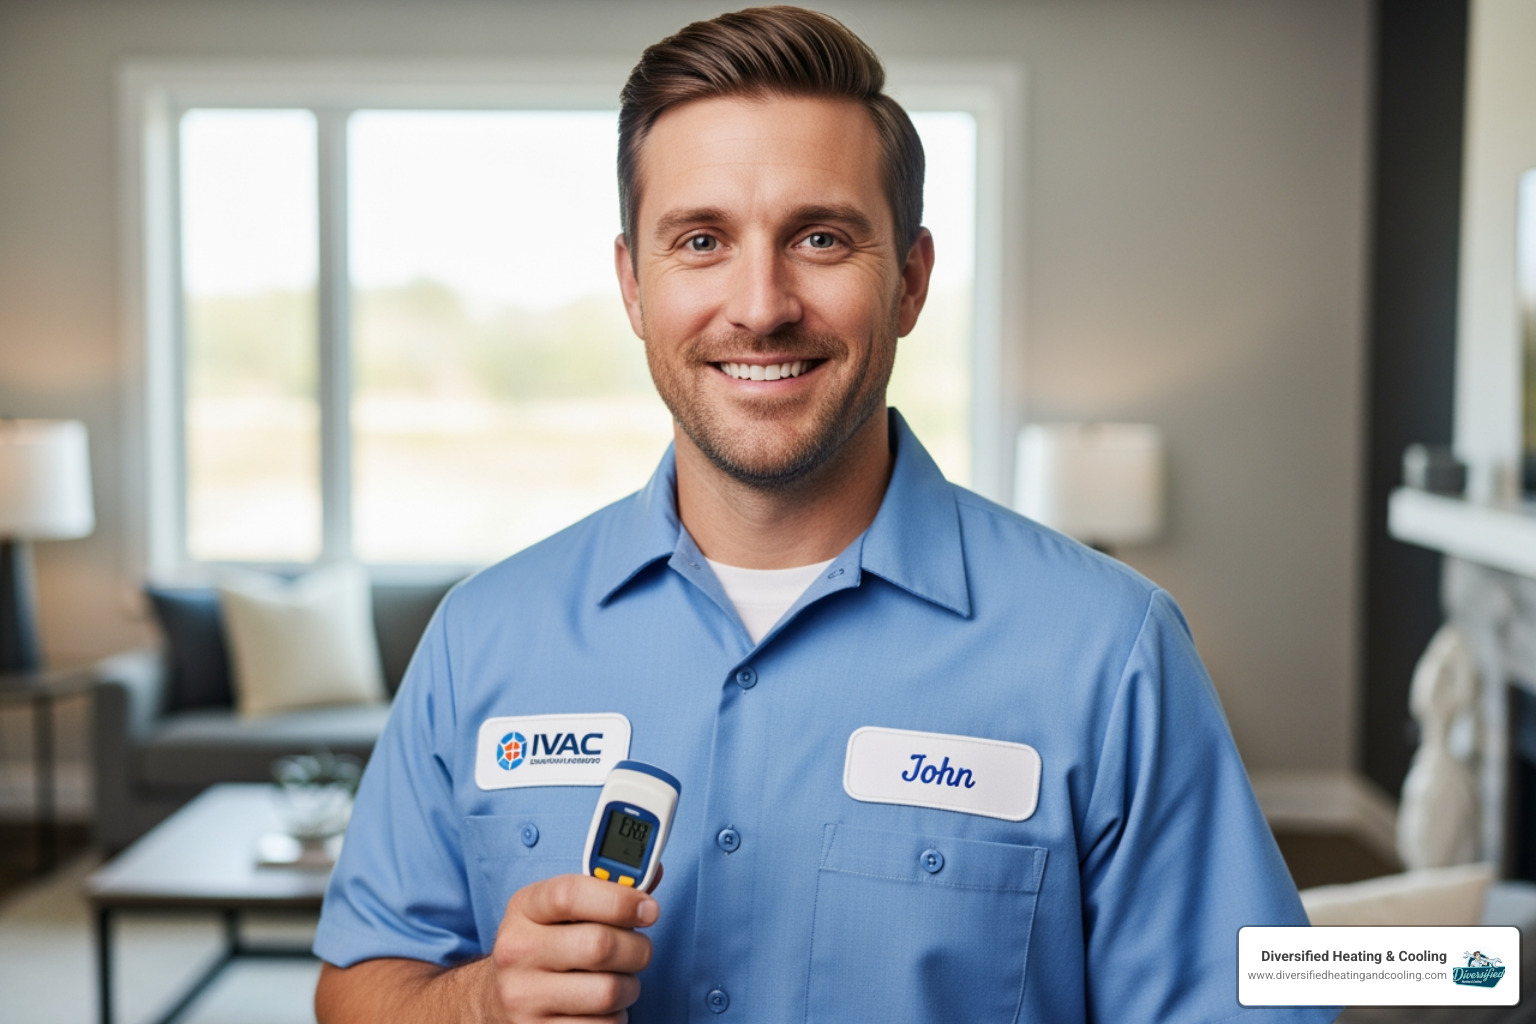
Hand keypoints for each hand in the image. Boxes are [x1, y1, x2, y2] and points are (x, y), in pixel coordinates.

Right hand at [481, 873, 659, 1023]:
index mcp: (524, 908)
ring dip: (630, 987)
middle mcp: (516, 951)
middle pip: (599, 945)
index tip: (649, 910)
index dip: (619, 899)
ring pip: (608, 992)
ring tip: (618, 980)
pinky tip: (600, 1007)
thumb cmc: (547, 944)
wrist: (499, 997)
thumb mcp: (562, 909)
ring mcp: (523, 997)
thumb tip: (652, 874)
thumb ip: (606, 890)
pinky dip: (615, 1017)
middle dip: (637, 948)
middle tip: (639, 950)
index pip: (570, 894)